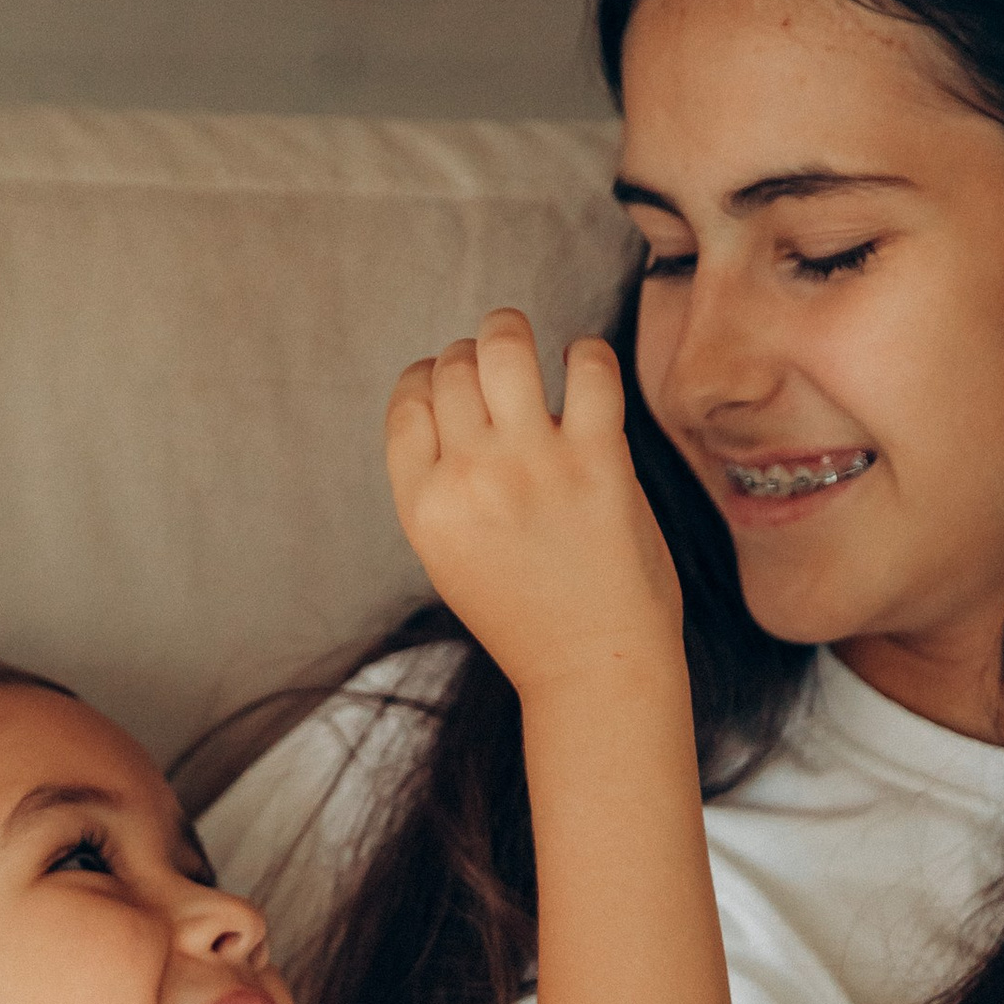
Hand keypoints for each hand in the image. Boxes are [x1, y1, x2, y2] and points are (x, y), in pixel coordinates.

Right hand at [384, 308, 679, 700]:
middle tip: (499, 377)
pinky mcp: (596, 459)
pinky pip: (588, 364)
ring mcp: (532, 465)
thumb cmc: (530, 619)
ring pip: (503, 347)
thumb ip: (443, 488)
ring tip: (528, 350)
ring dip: (512, 332)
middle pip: (452, 369)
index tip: (452, 389)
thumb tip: (455, 401)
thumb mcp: (452, 559)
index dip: (428, 379)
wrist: (594, 670)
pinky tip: (585, 374)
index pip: (406, 402)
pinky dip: (586, 352)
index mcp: (424, 508)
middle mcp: (470, 479)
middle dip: (471, 357)